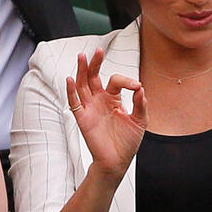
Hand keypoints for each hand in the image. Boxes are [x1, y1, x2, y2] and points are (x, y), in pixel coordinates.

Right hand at [66, 48, 145, 181]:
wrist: (117, 161)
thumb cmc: (127, 142)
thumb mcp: (140, 121)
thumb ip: (141, 104)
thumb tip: (141, 88)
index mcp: (113, 99)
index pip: (115, 81)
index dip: (126, 80)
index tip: (137, 87)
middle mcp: (100, 100)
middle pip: (93, 77)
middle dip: (94, 63)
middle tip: (97, 51)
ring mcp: (90, 108)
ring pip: (82, 85)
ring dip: (81, 71)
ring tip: (82, 57)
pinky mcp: (83, 119)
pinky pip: (74, 103)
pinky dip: (71, 91)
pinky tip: (71, 79)